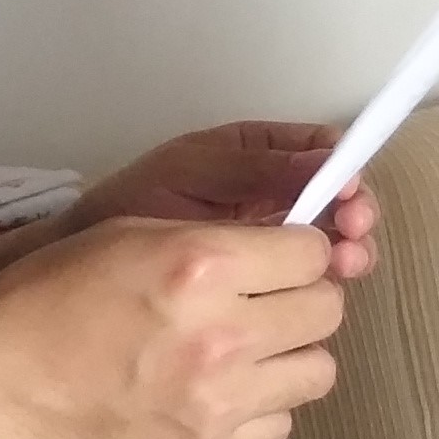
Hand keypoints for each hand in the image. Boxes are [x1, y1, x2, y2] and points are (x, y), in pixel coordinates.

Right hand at [0, 215, 346, 438]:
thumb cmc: (44, 302)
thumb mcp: (127, 235)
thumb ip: (212, 241)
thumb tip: (280, 250)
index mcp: (201, 267)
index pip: (313, 253)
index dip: (299, 251)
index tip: (276, 259)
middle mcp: (222, 335)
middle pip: (327, 310)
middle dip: (301, 298)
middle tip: (261, 302)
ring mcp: (217, 404)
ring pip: (317, 371)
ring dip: (289, 355)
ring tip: (242, 351)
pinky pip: (279, 424)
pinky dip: (259, 408)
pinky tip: (214, 394)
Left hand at [75, 121, 381, 282]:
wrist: (84, 262)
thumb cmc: (132, 204)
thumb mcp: (194, 173)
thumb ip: (256, 168)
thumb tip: (327, 159)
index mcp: (260, 151)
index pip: (324, 151)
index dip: (346, 171)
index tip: (349, 194)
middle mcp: (276, 191)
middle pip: (339, 199)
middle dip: (354, 215)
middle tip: (353, 233)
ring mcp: (272, 239)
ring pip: (330, 240)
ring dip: (347, 250)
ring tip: (346, 263)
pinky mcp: (263, 281)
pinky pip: (306, 278)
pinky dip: (322, 282)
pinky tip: (325, 287)